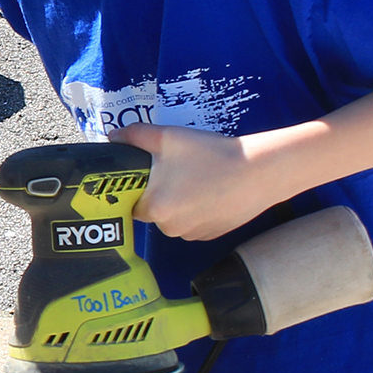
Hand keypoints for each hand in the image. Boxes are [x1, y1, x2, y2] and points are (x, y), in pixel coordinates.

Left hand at [121, 122, 288, 243]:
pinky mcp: (210, 235)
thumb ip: (135, 136)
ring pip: (174, 219)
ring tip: (197, 179)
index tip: (149, 174)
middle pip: (153, 211)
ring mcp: (192, 235)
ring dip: (179, 203)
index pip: (131, 203)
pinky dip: (197, 211)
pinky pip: (193, 224)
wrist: (259, 171)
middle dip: (160, 193)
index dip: (138, 188)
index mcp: (155, 208)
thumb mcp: (168, 137)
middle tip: (178, 171)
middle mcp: (170, 228)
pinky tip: (211, 192)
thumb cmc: (213, 154)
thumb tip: (113, 138)